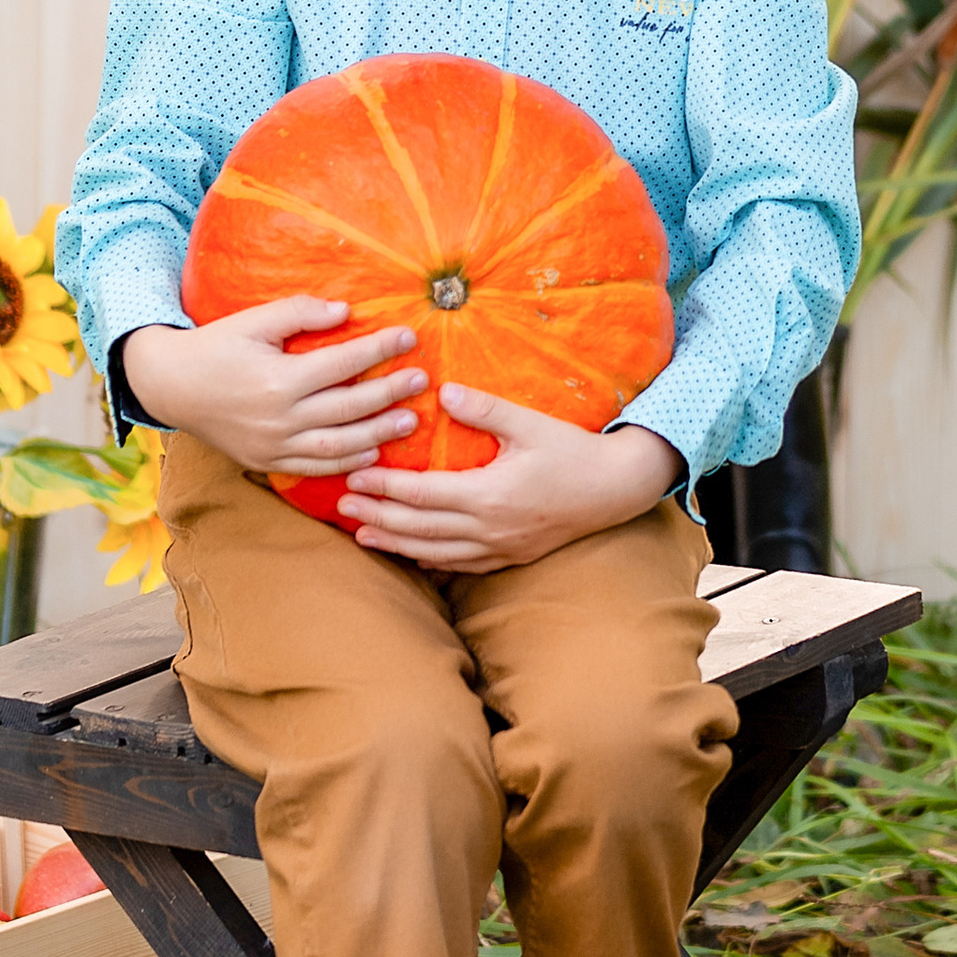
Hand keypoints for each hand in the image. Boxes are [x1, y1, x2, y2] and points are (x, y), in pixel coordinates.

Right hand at [120, 296, 427, 483]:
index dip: (379, 349)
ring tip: (410, 421)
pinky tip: (372, 453)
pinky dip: (347, 464)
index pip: (342, 363)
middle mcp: (279, 418)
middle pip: (348, 408)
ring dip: (378, 435)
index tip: (409, 336)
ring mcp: (274, 445)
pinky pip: (315, 468)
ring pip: (338, 447)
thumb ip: (299, 313)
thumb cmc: (215, 346)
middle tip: (421, 380)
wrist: (172, 386)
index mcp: (278, 379)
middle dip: (389, 393)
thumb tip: (346, 311)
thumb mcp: (252, 320)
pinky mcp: (267, 462)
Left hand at [337, 387, 682, 573]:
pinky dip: (430, 560)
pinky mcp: (510, 556)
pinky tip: (412, 554)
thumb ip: (486, 410)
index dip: (383, 488)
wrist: (615, 491)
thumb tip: (444, 391)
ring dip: (396, 544)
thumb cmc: (573, 452)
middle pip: (419, 529)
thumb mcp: (530, 423)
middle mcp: (489, 528)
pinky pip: (461, 566)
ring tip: (362, 537)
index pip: (421, 494)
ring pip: (435, 552)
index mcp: (489, 494)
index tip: (353, 477)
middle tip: (341, 508)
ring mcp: (499, 548)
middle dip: (377, 519)